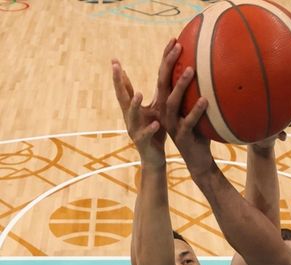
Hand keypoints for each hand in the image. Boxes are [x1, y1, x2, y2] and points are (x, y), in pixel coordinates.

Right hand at [112, 41, 176, 167]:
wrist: (154, 158)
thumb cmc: (154, 130)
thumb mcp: (151, 110)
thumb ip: (147, 95)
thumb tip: (146, 76)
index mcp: (133, 108)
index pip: (125, 88)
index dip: (119, 74)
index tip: (113, 59)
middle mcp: (130, 117)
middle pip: (122, 97)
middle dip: (118, 82)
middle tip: (115, 67)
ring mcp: (135, 129)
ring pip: (132, 116)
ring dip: (135, 104)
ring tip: (139, 94)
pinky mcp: (144, 142)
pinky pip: (146, 135)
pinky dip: (150, 129)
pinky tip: (156, 124)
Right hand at [160, 44, 213, 176]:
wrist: (196, 161)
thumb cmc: (198, 132)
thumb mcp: (199, 110)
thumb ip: (202, 93)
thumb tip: (219, 74)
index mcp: (167, 102)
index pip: (163, 75)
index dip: (166, 58)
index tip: (174, 39)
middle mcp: (165, 110)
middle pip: (162, 83)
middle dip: (167, 64)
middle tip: (176, 47)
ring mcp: (171, 123)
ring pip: (172, 102)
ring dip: (181, 85)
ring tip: (191, 70)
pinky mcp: (181, 136)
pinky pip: (188, 122)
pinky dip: (196, 111)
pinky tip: (206, 101)